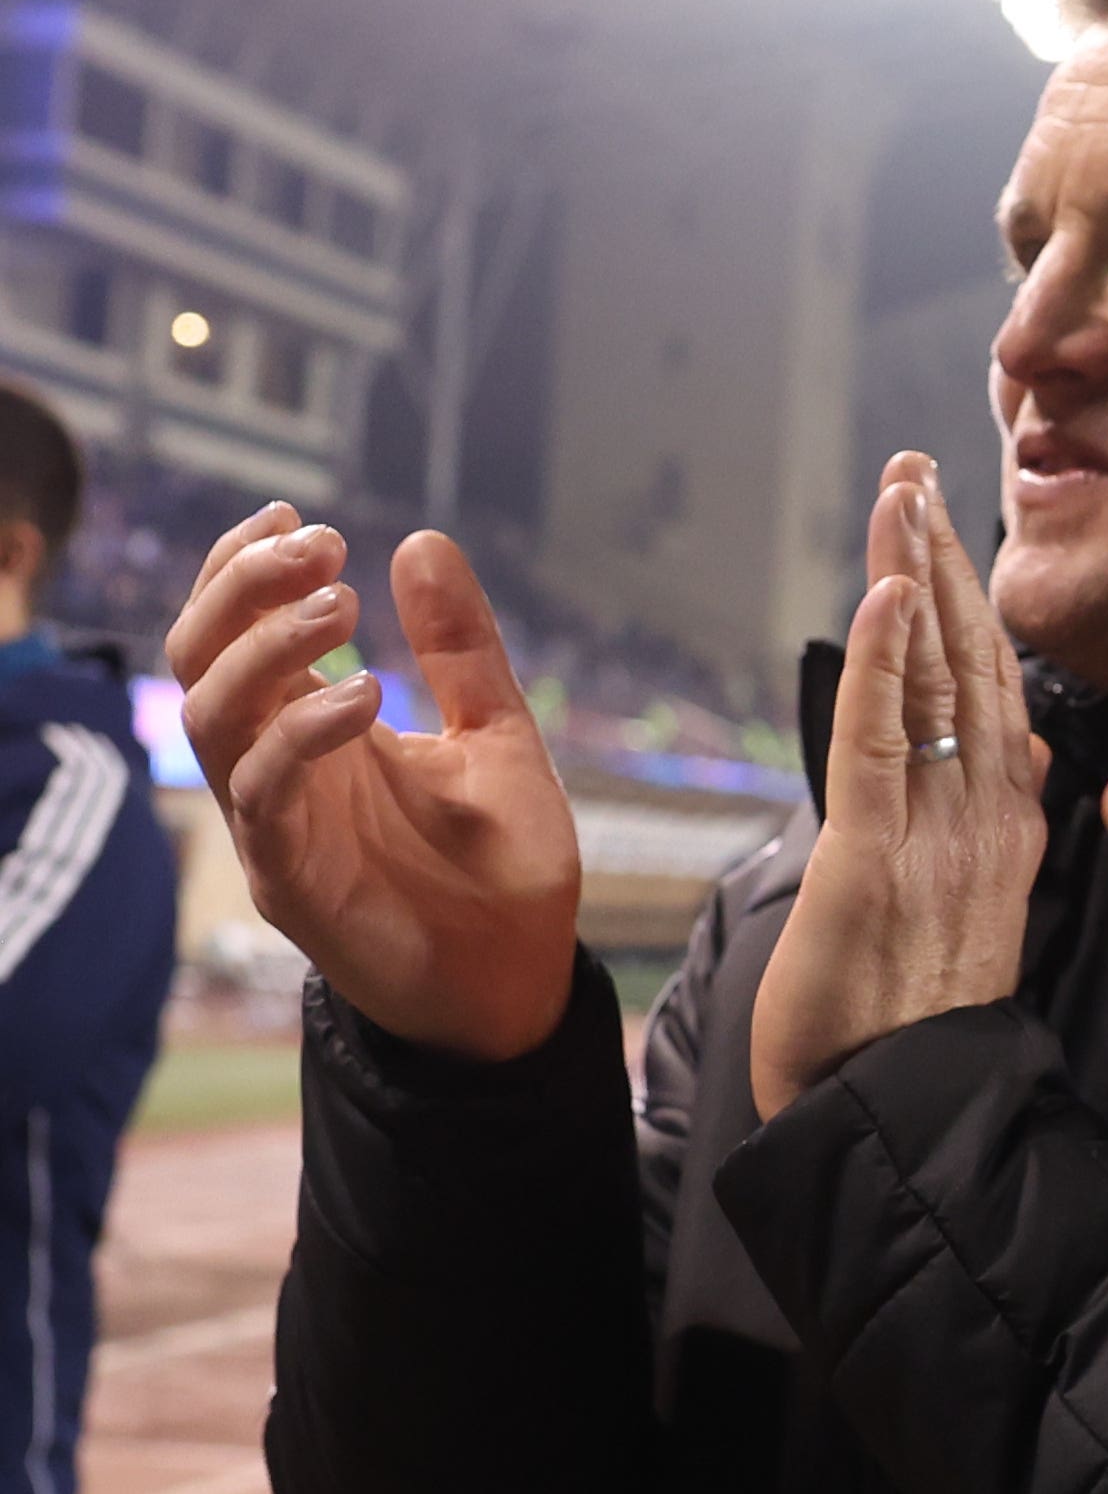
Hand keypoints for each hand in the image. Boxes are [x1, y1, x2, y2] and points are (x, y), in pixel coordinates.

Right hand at [167, 507, 578, 1061]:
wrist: (521, 975)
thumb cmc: (500, 862)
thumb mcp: (496, 732)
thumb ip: (460, 648)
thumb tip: (422, 541)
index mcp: (313, 726)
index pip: (239, 631)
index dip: (245, 568)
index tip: (296, 517)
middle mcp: (278, 766)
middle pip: (200, 658)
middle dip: (242, 589)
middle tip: (318, 547)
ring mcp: (275, 823)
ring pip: (209, 718)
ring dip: (267, 648)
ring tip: (342, 605)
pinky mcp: (290, 879)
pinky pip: (260, 795)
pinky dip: (299, 735)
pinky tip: (364, 694)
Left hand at [750, 456, 1047, 1117]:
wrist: (895, 1117)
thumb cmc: (907, 1031)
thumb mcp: (966, 913)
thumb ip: (992, 823)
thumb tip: (1027, 751)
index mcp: (1004, 831)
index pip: (993, 692)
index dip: (975, 604)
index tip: (953, 528)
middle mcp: (987, 819)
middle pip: (972, 664)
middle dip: (946, 559)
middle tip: (919, 472)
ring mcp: (939, 835)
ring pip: (930, 682)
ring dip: (912, 576)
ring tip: (900, 492)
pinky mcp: (876, 857)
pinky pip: (879, 740)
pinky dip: (883, 660)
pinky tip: (886, 590)